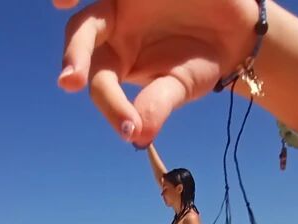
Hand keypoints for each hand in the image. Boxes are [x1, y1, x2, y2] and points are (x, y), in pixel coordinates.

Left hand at [53, 0, 259, 144]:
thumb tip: (138, 137)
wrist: (235, 32)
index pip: (100, 80)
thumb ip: (157, 105)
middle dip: (74, 55)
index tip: (130, 129)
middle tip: (71, 81)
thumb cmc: (201, 62)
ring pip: (92, 3)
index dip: (111, 105)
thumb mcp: (181, 86)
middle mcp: (110, 24)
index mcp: (114, 57)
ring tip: (61, 3)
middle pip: (81, 32)